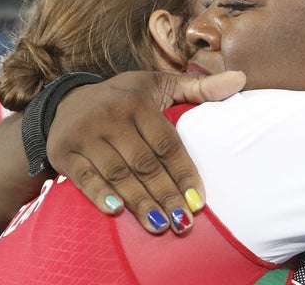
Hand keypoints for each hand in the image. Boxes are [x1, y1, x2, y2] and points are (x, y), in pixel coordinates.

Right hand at [46, 70, 245, 233]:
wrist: (67, 101)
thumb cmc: (125, 96)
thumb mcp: (161, 85)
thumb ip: (200, 87)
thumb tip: (241, 79)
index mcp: (137, 101)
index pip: (167, 143)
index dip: (184, 172)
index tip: (199, 200)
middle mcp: (110, 116)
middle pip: (144, 163)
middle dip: (166, 195)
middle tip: (184, 222)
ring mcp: (85, 134)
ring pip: (118, 174)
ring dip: (140, 202)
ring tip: (161, 226)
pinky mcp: (64, 152)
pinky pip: (83, 178)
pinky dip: (99, 194)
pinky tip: (117, 211)